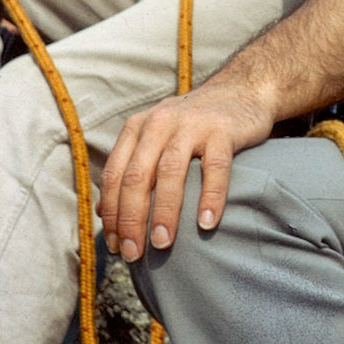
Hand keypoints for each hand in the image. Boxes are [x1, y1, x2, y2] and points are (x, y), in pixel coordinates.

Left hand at [99, 75, 274, 261]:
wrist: (242, 89)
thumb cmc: (195, 124)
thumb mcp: (157, 138)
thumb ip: (131, 169)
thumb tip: (101, 213)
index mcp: (138, 128)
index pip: (116, 176)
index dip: (112, 214)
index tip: (116, 246)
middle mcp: (159, 123)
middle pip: (137, 176)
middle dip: (131, 219)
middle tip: (134, 253)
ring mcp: (192, 124)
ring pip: (170, 172)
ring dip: (163, 212)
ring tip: (162, 243)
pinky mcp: (222, 130)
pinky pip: (214, 168)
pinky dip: (210, 198)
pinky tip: (206, 223)